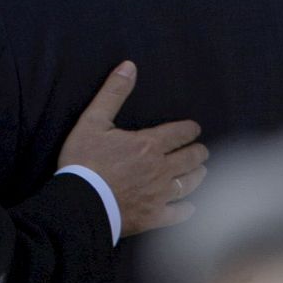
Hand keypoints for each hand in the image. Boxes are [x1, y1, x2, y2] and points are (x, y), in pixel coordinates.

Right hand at [57, 61, 207, 236]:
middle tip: (201, 150)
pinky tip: (190, 207)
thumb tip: (129, 66)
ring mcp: (160, 195)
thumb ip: (113, 93)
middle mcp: (161, 169)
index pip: (178, 134)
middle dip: (198, 152)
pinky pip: (179, 214)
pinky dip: (187, 210)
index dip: (189, 130)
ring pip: (189, 184)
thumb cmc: (84, 159)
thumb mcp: (93, 120)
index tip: (195, 129)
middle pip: (189, 159)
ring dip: (198, 176)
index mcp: (148, 145)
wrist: (81, 200)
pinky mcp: (155, 216)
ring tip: (201, 172)